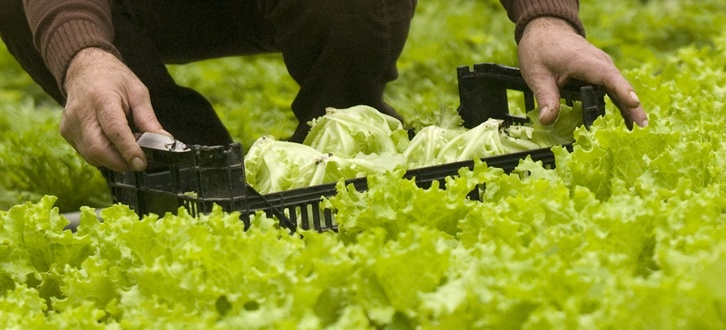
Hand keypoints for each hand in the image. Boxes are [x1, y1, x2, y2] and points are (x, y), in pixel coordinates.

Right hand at [61, 47, 168, 171]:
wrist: (84, 69)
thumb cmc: (114, 80)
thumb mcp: (138, 93)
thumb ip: (149, 119)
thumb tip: (163, 141)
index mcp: (102, 98)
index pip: (114, 129)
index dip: (128, 149)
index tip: (141, 163)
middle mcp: (81, 112)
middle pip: (98, 148)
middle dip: (120, 162)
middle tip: (138, 163)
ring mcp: (71, 123)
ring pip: (91, 155)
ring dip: (113, 160)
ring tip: (127, 150)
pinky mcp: (66, 132)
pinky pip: (86, 153)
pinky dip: (102, 156)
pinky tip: (112, 145)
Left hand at [517, 17, 647, 127]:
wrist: (546, 31)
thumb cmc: (541, 49)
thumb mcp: (537, 74)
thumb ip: (545, 97)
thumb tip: (548, 120)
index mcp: (585, 61)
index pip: (608, 76)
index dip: (621, 90)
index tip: (633, 104)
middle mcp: (600, 63)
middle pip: (620, 85)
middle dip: (633, 106)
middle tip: (642, 127)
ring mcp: (603, 68)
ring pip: (620, 88)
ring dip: (630, 107)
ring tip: (638, 129)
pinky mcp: (601, 73)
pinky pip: (614, 88)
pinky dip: (622, 102)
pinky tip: (627, 121)